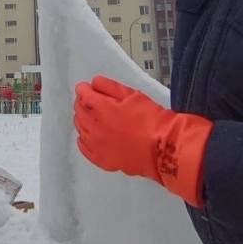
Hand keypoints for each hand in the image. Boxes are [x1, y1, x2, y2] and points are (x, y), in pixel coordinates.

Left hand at [74, 75, 213, 207]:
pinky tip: (90, 136)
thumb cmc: (151, 119)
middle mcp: (94, 127)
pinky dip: (84, 139)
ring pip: (80, 128)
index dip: (83, 89)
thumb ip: (110, 87)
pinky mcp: (101, 160)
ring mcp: (96, 145)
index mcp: (101, 109)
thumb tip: (93, 83)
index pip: (83, 95)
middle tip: (90, 101)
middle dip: (82, 103)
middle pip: (79, 111)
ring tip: (92, 117)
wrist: (163, 149)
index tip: (85, 87)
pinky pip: (84, 148)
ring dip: (83, 119)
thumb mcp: (133, 95)